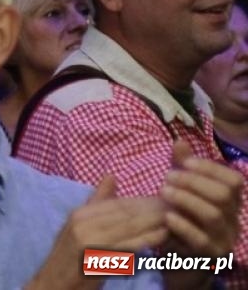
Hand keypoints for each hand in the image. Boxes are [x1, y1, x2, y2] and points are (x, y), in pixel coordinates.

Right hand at [27, 177, 168, 289]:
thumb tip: (111, 176)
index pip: (117, 203)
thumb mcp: (77, 227)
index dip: (143, 200)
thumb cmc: (68, 258)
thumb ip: (96, 203)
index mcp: (80, 215)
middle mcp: (83, 223)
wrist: (54, 284)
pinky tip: (163, 235)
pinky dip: (146, 238)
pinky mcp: (98, 258)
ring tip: (175, 216)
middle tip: (176, 204)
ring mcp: (90, 240)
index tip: (166, 198)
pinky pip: (127, 245)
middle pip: (125, 213)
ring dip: (154, 221)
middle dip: (152, 208)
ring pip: (128, 226)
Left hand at [156, 138, 241, 283]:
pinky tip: (167, 216)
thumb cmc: (182, 213)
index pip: (234, 180)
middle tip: (168, 177)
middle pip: (224, 196)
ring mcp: (224, 238)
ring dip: (186, 200)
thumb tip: (179, 142)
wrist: (179, 253)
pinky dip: (183, 225)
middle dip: (194, 182)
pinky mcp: (210, 254)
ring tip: (163, 191)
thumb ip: (182, 166)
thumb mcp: (182, 188)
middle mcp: (233, 219)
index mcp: (231, 201)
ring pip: (213, 215)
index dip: (210, 168)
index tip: (184, 161)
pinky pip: (200, 239)